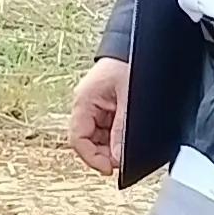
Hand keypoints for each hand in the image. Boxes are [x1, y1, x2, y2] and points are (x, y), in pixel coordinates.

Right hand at [65, 56, 129, 173]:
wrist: (136, 45)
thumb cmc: (129, 64)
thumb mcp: (128, 99)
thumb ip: (121, 129)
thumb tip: (117, 157)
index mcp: (84, 101)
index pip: (78, 138)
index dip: (91, 158)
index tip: (109, 169)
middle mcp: (85, 105)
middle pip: (86, 141)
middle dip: (102, 154)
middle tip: (121, 162)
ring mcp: (95, 106)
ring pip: (97, 137)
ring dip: (110, 147)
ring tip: (126, 149)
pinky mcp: (106, 106)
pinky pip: (106, 129)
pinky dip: (115, 137)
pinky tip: (126, 139)